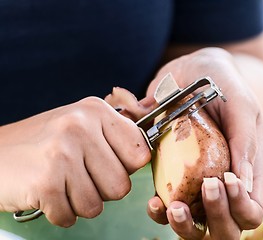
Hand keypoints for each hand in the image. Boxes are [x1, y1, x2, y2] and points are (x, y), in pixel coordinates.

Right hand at [0, 97, 150, 226]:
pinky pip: (70, 217)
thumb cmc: (42, 145)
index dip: (126, 168)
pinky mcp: (45, 182)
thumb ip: (113, 138)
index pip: (140, 154)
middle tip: (78, 177)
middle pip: (121, 186)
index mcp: (95, 111)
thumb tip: (145, 158)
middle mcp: (80, 126)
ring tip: (61, 184)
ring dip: (79, 203)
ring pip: (96, 206)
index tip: (108, 165)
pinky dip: (59, 213)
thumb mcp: (79, 125)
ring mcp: (62, 153)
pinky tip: (46, 194)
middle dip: (101, 191)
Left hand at [146, 47, 262, 238]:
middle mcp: (223, 183)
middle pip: (227, 227)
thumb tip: (243, 182)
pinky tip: (153, 201)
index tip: (225, 180)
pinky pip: (167, 210)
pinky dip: (160, 214)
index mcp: (248, 169)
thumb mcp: (241, 104)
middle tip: (203, 188)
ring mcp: (196, 184)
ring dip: (185, 225)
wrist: (191, 71)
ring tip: (172, 207)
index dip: (241, 207)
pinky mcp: (171, 178)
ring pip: (196, 227)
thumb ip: (246, 139)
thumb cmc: (223, 85)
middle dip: (216, 217)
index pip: (252, 211)